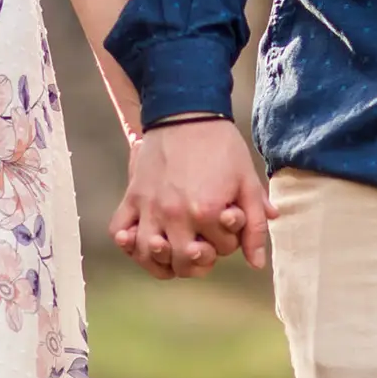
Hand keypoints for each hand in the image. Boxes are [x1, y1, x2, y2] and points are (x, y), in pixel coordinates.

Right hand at [110, 118, 273, 279]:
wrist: (187, 113)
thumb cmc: (221, 147)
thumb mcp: (248, 182)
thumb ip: (254, 224)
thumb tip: (257, 264)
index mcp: (206, 211)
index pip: (222, 250)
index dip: (230, 239)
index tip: (228, 220)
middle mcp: (174, 214)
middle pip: (184, 262)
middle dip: (200, 258)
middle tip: (203, 244)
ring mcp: (149, 207)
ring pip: (148, 255)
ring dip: (163, 261)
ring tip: (174, 252)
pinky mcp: (132, 197)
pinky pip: (119, 232)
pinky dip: (128, 244)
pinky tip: (143, 241)